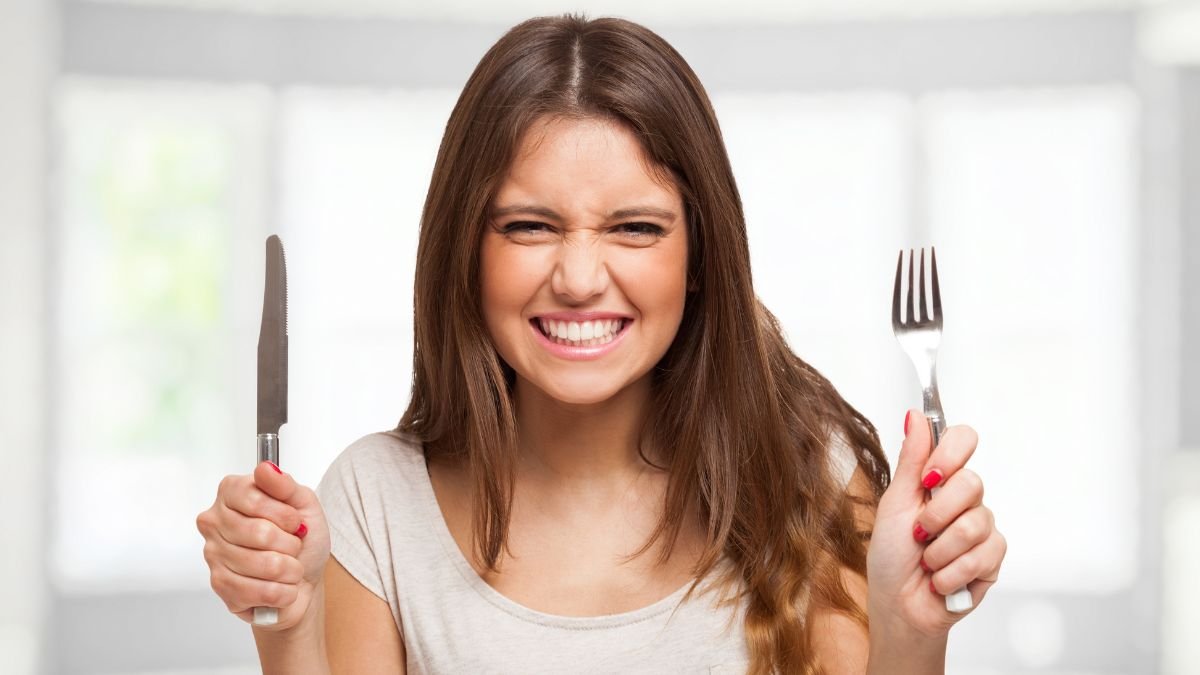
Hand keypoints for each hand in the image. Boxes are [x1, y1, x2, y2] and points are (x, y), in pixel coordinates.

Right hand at [195, 461, 330, 631]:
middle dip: (290, 544)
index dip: (283, 514)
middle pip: (259, 533)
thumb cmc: (302, 539)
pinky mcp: (220, 586)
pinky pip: (258, 591)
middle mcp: (215, 521)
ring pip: (263, 565)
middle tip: (293, 546)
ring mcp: (214, 554)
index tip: (295, 521)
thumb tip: (266, 469)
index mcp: (232, 493)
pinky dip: (282, 591)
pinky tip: (281, 586)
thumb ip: (285, 485)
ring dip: (290, 569)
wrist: (305, 578)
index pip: (252, 498)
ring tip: (289, 566)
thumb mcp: (304, 504)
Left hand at [866, 409, 1006, 639]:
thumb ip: (911, 460)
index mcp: (939, 480)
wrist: (899, 605)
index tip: (930, 477)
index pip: (963, 441)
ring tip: (927, 561)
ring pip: (975, 523)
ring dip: (940, 550)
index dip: (951, 454)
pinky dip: (952, 572)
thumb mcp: (894, 503)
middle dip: (936, 515)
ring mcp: (982, 528)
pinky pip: (983, 555)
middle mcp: (965, 499)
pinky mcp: (993, 559)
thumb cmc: (891, 555)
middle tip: (918, 533)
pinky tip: (941, 580)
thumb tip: (915, 416)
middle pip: (972, 482)